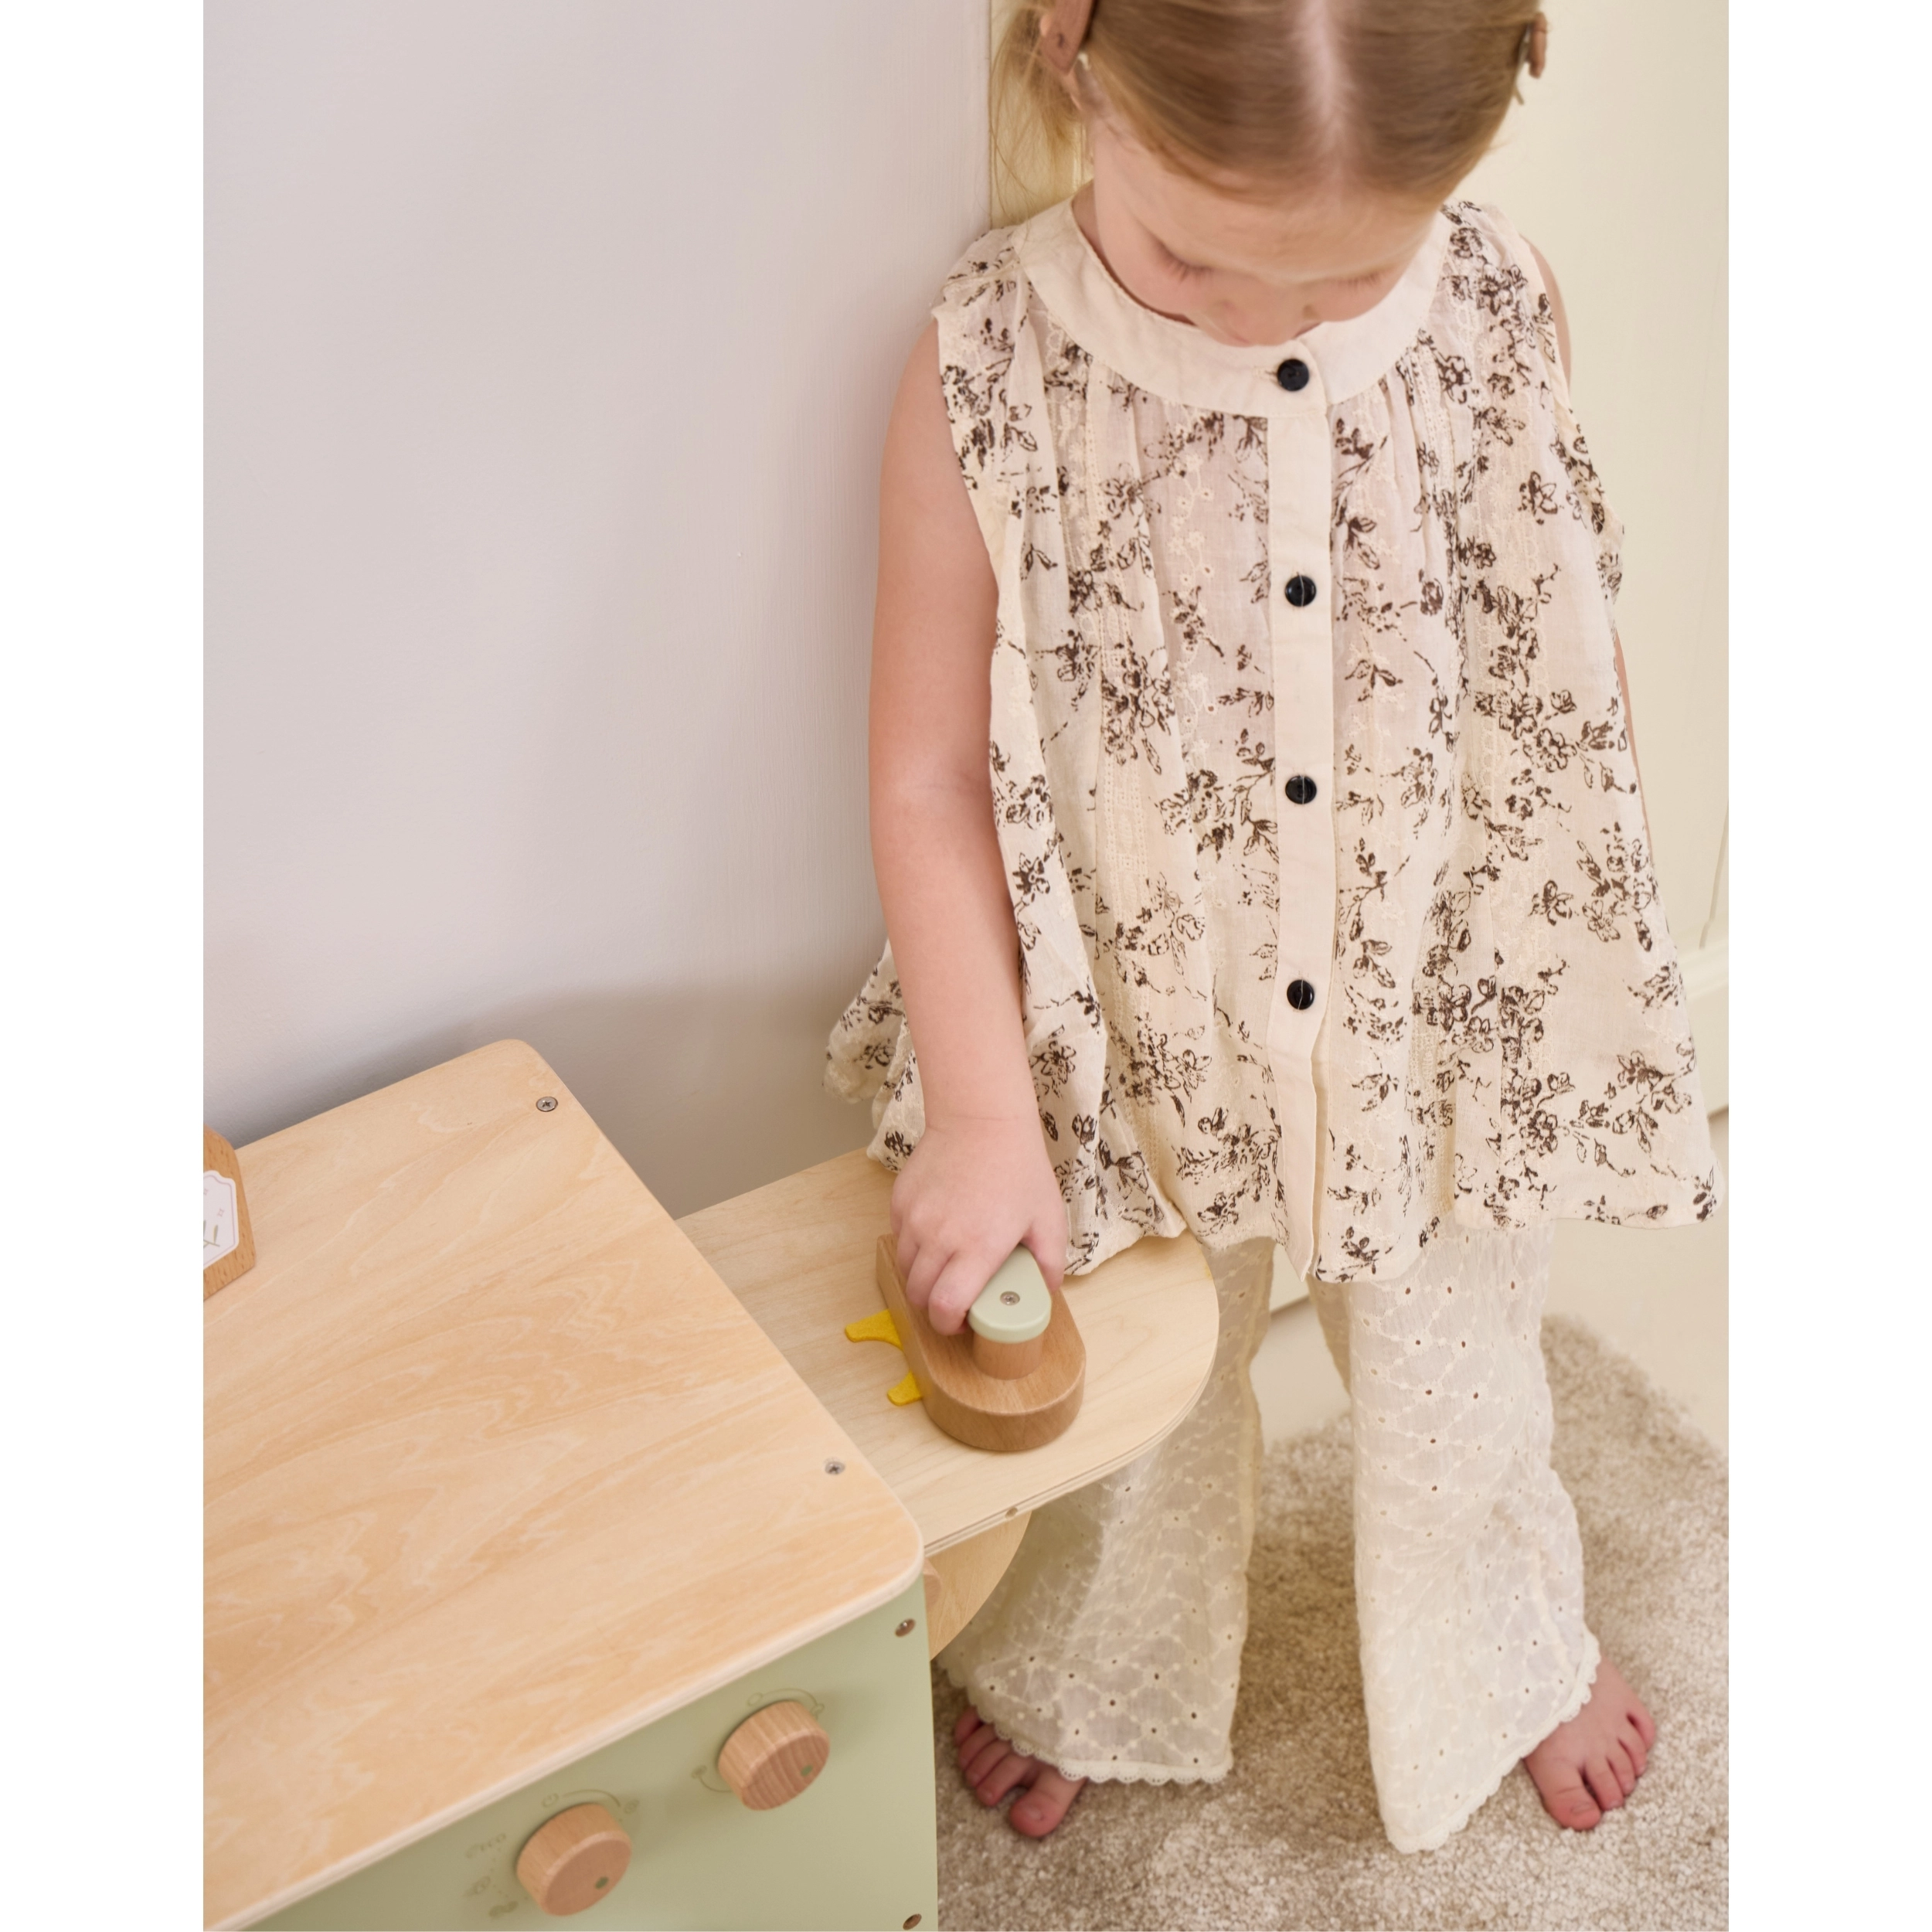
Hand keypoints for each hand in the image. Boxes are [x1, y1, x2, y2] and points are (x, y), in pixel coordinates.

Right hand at [890, 1113, 1066, 1336]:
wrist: (981, 1120)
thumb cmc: (1018, 1167)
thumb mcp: (1049, 1217)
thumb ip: (1050, 1262)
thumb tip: (1043, 1291)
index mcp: (977, 1248)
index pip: (944, 1308)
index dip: (949, 1325)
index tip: (962, 1321)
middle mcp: (939, 1237)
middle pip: (919, 1295)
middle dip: (934, 1307)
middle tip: (953, 1299)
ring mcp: (915, 1218)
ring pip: (905, 1268)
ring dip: (922, 1277)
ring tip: (945, 1266)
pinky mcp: (900, 1201)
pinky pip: (899, 1237)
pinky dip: (913, 1246)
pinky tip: (936, 1234)